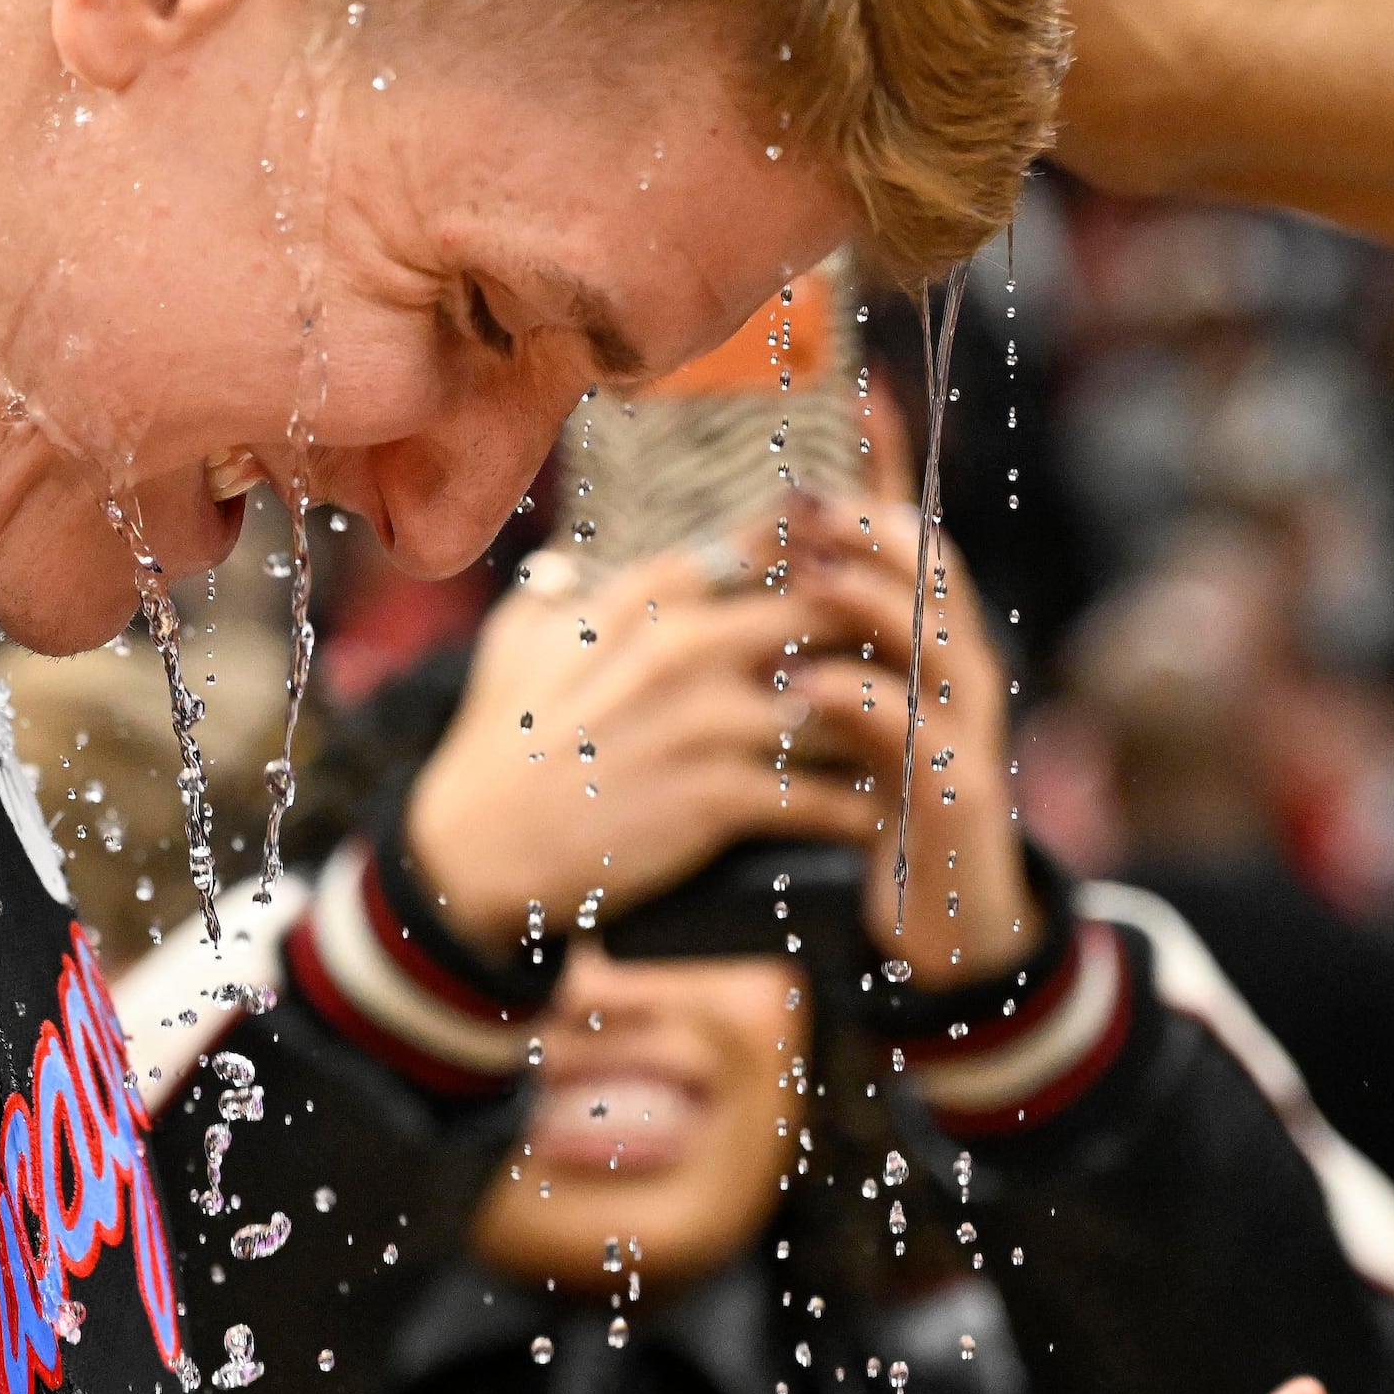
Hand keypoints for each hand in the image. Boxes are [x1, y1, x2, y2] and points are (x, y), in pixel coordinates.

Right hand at [401, 536, 880, 957]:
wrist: (476, 853)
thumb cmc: (496, 743)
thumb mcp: (516, 642)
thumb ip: (555, 590)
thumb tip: (572, 558)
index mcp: (645, 597)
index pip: (765, 540)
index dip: (828, 541)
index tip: (864, 556)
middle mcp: (684, 646)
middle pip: (824, 609)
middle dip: (876, 628)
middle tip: (915, 652)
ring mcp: (703, 722)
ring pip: (838, 701)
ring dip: (882, 721)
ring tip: (917, 735)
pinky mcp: (715, 798)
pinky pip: (818, 795)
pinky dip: (856, 808)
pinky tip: (880, 813)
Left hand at [774, 486, 1028, 984]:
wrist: (946, 926)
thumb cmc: (884, 806)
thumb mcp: (850, 711)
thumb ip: (821, 639)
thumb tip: (765, 562)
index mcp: (928, 642)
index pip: (913, 532)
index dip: (890, 463)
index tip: (857, 390)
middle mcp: (958, 671)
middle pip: (932, 569)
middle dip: (872, 524)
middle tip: (804, 496)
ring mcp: (965, 729)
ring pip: (931, 639)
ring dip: (869, 598)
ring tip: (809, 570)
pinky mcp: (956, 793)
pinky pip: (911, 734)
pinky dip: (858, 702)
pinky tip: (804, 688)